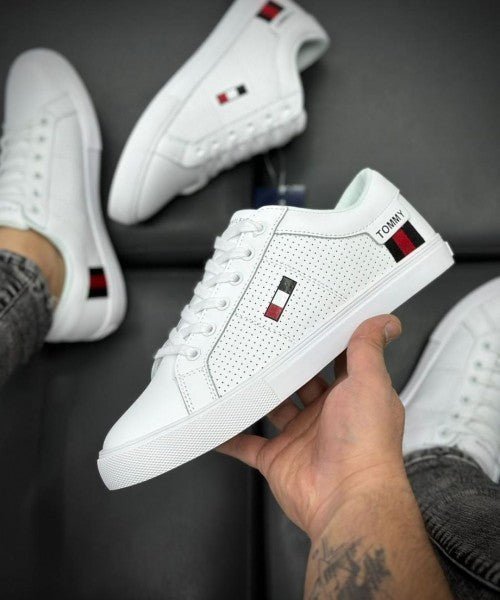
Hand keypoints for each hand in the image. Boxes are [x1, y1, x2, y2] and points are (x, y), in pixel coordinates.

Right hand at [218, 315, 404, 541]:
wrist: (346, 497)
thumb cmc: (366, 442)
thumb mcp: (370, 382)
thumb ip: (369, 350)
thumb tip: (386, 323)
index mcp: (351, 396)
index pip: (336, 362)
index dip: (323, 343)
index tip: (307, 321)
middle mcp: (326, 416)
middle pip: (301, 383)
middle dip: (286, 365)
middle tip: (265, 341)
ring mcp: (300, 437)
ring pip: (274, 409)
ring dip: (259, 395)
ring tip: (239, 372)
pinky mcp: (277, 458)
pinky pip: (247, 445)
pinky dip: (231, 437)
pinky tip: (219, 424)